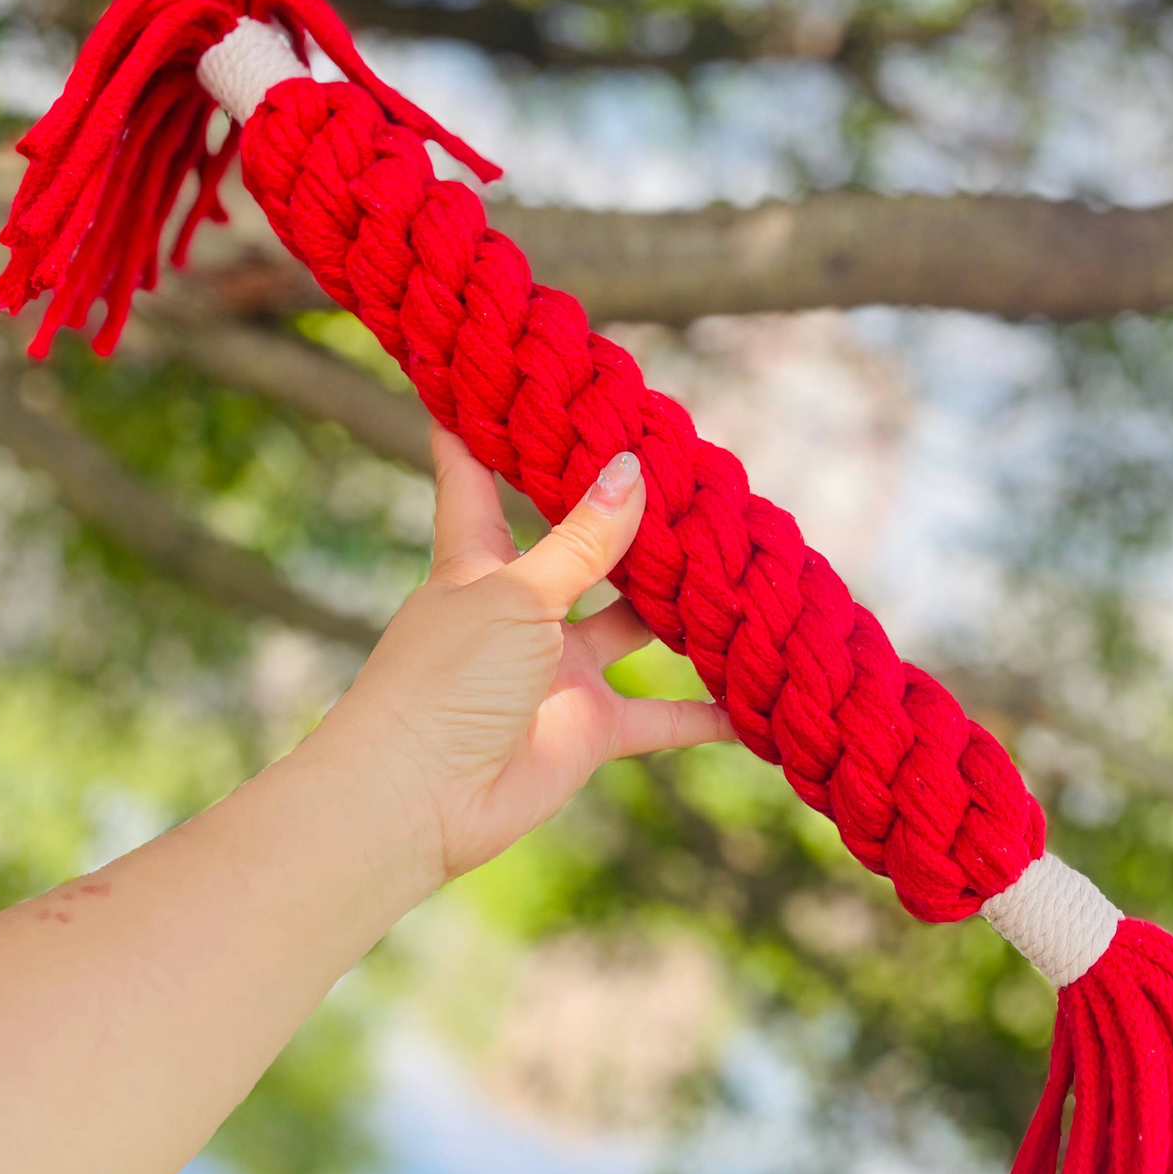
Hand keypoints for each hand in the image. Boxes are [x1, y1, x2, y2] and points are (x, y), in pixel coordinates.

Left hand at [316, 424, 733, 887]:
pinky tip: (755, 698)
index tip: (489, 374)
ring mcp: (558, 671)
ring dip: (679, 605)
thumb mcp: (516, 595)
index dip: (479, 428)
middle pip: (578, 546)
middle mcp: (521, 608)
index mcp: (478, 563)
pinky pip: (661, 719)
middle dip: (622, 513)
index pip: (471, 477)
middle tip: (678, 465)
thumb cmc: (443, 681)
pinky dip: (707, 713)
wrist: (417, 799)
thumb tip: (632, 471)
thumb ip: (582, 542)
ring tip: (734, 562)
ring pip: (633, 626)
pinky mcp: (588, 731)